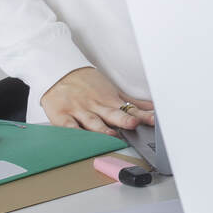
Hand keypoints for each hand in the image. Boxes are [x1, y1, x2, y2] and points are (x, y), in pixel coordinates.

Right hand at [40, 67, 154, 133]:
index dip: (142, 116)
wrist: (60, 74)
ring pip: (92, 122)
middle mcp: (96, 107)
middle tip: (133, 123)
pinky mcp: (62, 117)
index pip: (129, 110)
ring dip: (103, 129)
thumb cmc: (87, 84)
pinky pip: (69, 127)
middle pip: (113, 115)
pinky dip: (75, 133)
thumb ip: (131, 101)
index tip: (153, 120)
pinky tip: (81, 139)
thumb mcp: (112, 90)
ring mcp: (80, 111)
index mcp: (109, 101)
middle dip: (124, 120)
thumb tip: (151, 108)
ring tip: (112, 135)